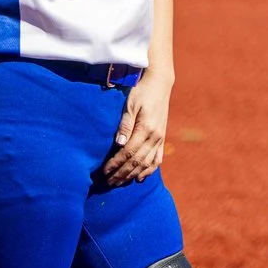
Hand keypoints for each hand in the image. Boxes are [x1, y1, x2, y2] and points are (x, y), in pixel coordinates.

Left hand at [101, 70, 172, 185]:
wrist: (159, 84)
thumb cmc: (141, 91)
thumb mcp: (130, 104)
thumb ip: (125, 124)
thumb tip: (119, 144)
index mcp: (146, 128)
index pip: (128, 152)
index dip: (116, 164)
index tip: (104, 171)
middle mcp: (155, 137)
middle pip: (137, 161)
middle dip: (122, 173)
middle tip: (109, 183)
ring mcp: (160, 139)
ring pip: (147, 163)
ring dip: (133, 175)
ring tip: (120, 182)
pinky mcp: (163, 139)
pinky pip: (158, 159)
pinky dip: (149, 170)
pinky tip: (140, 178)